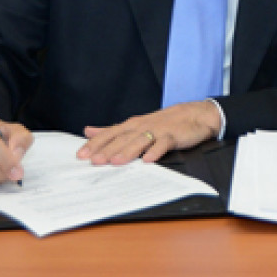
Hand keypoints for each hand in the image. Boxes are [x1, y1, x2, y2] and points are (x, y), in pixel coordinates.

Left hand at [78, 101, 220, 165]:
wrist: (196, 114)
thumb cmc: (164, 122)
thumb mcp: (136, 124)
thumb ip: (112, 130)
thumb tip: (88, 131)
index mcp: (132, 125)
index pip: (110, 133)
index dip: (95, 143)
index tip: (81, 155)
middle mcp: (142, 126)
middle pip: (123, 138)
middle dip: (108, 149)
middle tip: (95, 161)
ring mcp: (158, 130)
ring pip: (141, 140)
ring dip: (128, 151)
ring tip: (116, 162)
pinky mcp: (174, 136)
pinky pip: (164, 144)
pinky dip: (156, 151)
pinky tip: (148, 160)